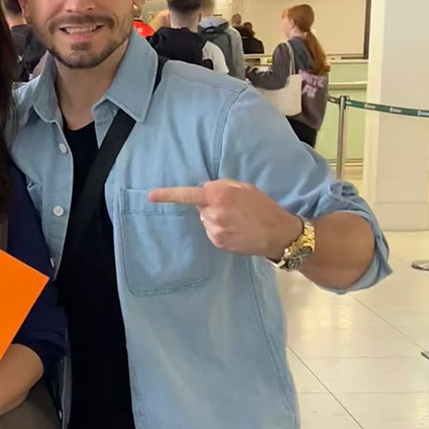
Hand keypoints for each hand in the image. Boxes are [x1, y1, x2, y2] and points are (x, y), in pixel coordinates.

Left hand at [148, 180, 301, 258]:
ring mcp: (215, 229)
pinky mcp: (218, 242)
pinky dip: (219, 228)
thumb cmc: (263, 206)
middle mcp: (213, 212)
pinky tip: (235, 228)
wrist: (278, 233)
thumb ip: (221, 186)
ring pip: (205, 218)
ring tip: (237, 218)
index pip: (188, 194)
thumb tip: (204, 190)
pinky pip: (211, 230)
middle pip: (199, 205)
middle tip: (232, 205)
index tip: (151, 195)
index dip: (167, 195)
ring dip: (214, 216)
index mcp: (219, 194)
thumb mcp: (244, 187)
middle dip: (209, 203)